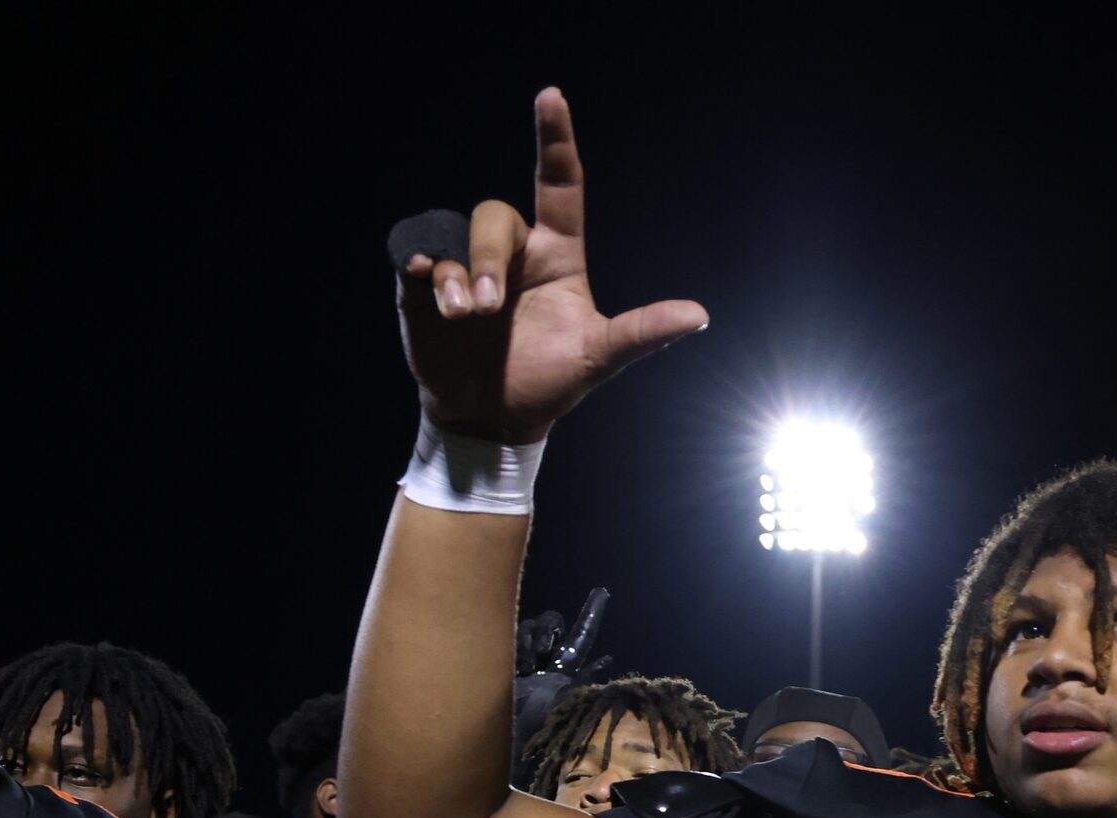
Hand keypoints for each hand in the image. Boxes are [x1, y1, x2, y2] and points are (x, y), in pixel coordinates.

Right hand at [391, 89, 706, 442]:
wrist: (494, 421)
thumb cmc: (550, 382)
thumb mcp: (598, 358)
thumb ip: (641, 333)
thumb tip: (698, 314)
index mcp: (556, 255)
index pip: (559, 185)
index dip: (555, 141)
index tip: (551, 96)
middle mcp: (512, 254)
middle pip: (496, 216)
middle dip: (489, 257)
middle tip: (488, 310)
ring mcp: (468, 269)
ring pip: (456, 237)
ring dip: (459, 273)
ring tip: (461, 316)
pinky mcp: (426, 290)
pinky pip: (418, 255)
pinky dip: (421, 262)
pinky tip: (427, 282)